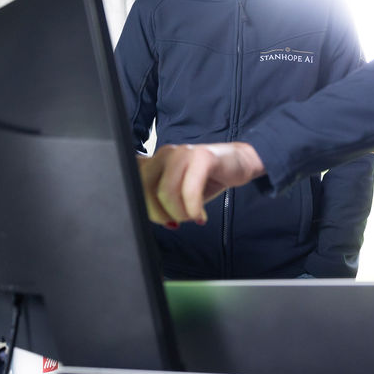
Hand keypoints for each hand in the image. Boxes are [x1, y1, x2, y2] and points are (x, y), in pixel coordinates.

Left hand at [138, 142, 264, 225]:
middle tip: (175, 222)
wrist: (239, 163)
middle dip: (158, 214)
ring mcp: (183, 152)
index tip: (160, 220)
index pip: (133, 184)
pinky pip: (190, 190)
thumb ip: (158, 200)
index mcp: (155, 161)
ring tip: (191, 217)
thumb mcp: (178, 191)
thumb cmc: (206, 179)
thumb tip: (144, 219)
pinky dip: (194, 209)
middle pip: (145, 189)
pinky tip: (200, 216)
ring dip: (178, 213)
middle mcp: (165, 153)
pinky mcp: (203, 156)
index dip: (142, 207)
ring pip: (165, 191)